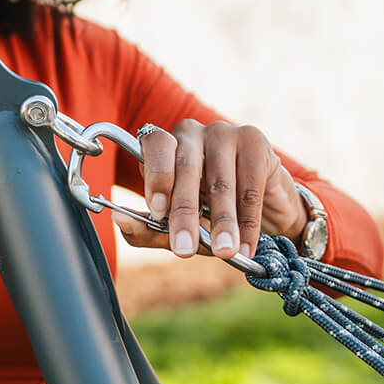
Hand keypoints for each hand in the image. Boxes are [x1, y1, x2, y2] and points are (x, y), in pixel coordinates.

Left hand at [112, 119, 306, 260]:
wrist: (265, 211)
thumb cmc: (212, 215)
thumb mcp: (179, 226)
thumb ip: (148, 227)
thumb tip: (118, 219)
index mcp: (165, 145)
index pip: (153, 146)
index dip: (156, 175)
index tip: (157, 209)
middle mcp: (190, 132)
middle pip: (185, 166)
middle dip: (184, 212)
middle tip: (185, 249)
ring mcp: (223, 132)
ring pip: (219, 179)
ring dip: (222, 221)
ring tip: (224, 252)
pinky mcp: (254, 140)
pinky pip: (249, 183)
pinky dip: (248, 219)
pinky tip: (246, 246)